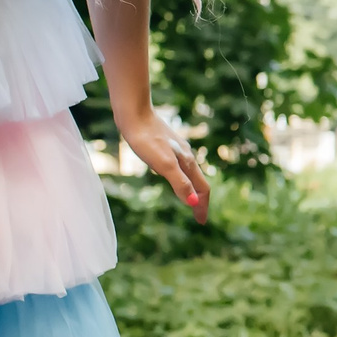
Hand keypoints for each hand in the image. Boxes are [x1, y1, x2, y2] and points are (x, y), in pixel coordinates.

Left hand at [119, 107, 209, 224]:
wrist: (135, 114)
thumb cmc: (147, 140)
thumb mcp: (164, 165)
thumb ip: (180, 183)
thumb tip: (193, 203)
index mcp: (187, 163)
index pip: (202, 189)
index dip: (202, 206)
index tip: (201, 222)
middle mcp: (186, 156)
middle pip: (198, 181)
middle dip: (199, 200)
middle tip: (197, 215)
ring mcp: (176, 149)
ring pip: (189, 172)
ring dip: (191, 188)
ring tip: (186, 198)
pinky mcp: (166, 144)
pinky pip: (179, 165)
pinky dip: (180, 177)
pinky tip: (170, 174)